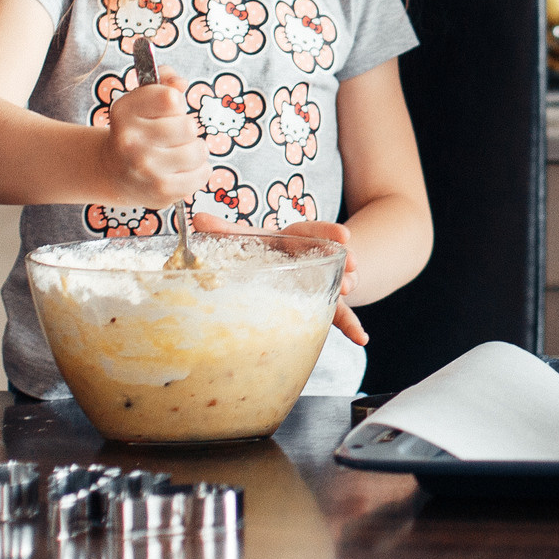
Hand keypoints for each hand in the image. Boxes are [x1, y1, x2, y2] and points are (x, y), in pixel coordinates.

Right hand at [102, 64, 206, 210]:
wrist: (114, 171)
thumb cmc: (137, 130)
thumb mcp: (142, 99)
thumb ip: (164, 81)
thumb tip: (180, 83)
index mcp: (125, 112)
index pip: (172, 98)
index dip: (176, 104)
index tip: (165, 112)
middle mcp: (130, 141)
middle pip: (188, 126)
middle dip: (187, 130)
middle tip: (173, 137)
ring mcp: (145, 168)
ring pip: (199, 150)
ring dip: (195, 150)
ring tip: (178, 153)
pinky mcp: (161, 191)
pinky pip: (202, 174)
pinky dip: (199, 171)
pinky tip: (182, 169)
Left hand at [194, 215, 367, 344]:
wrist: (283, 262)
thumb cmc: (264, 249)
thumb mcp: (247, 238)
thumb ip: (224, 231)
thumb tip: (197, 219)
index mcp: (296, 239)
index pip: (314, 232)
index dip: (329, 232)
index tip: (343, 236)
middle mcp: (312, 259)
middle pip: (332, 258)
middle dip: (344, 260)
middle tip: (351, 264)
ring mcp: (319, 282)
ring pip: (337, 284)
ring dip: (346, 287)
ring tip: (349, 289)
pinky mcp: (321, 304)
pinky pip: (337, 315)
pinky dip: (350, 326)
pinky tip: (361, 338)